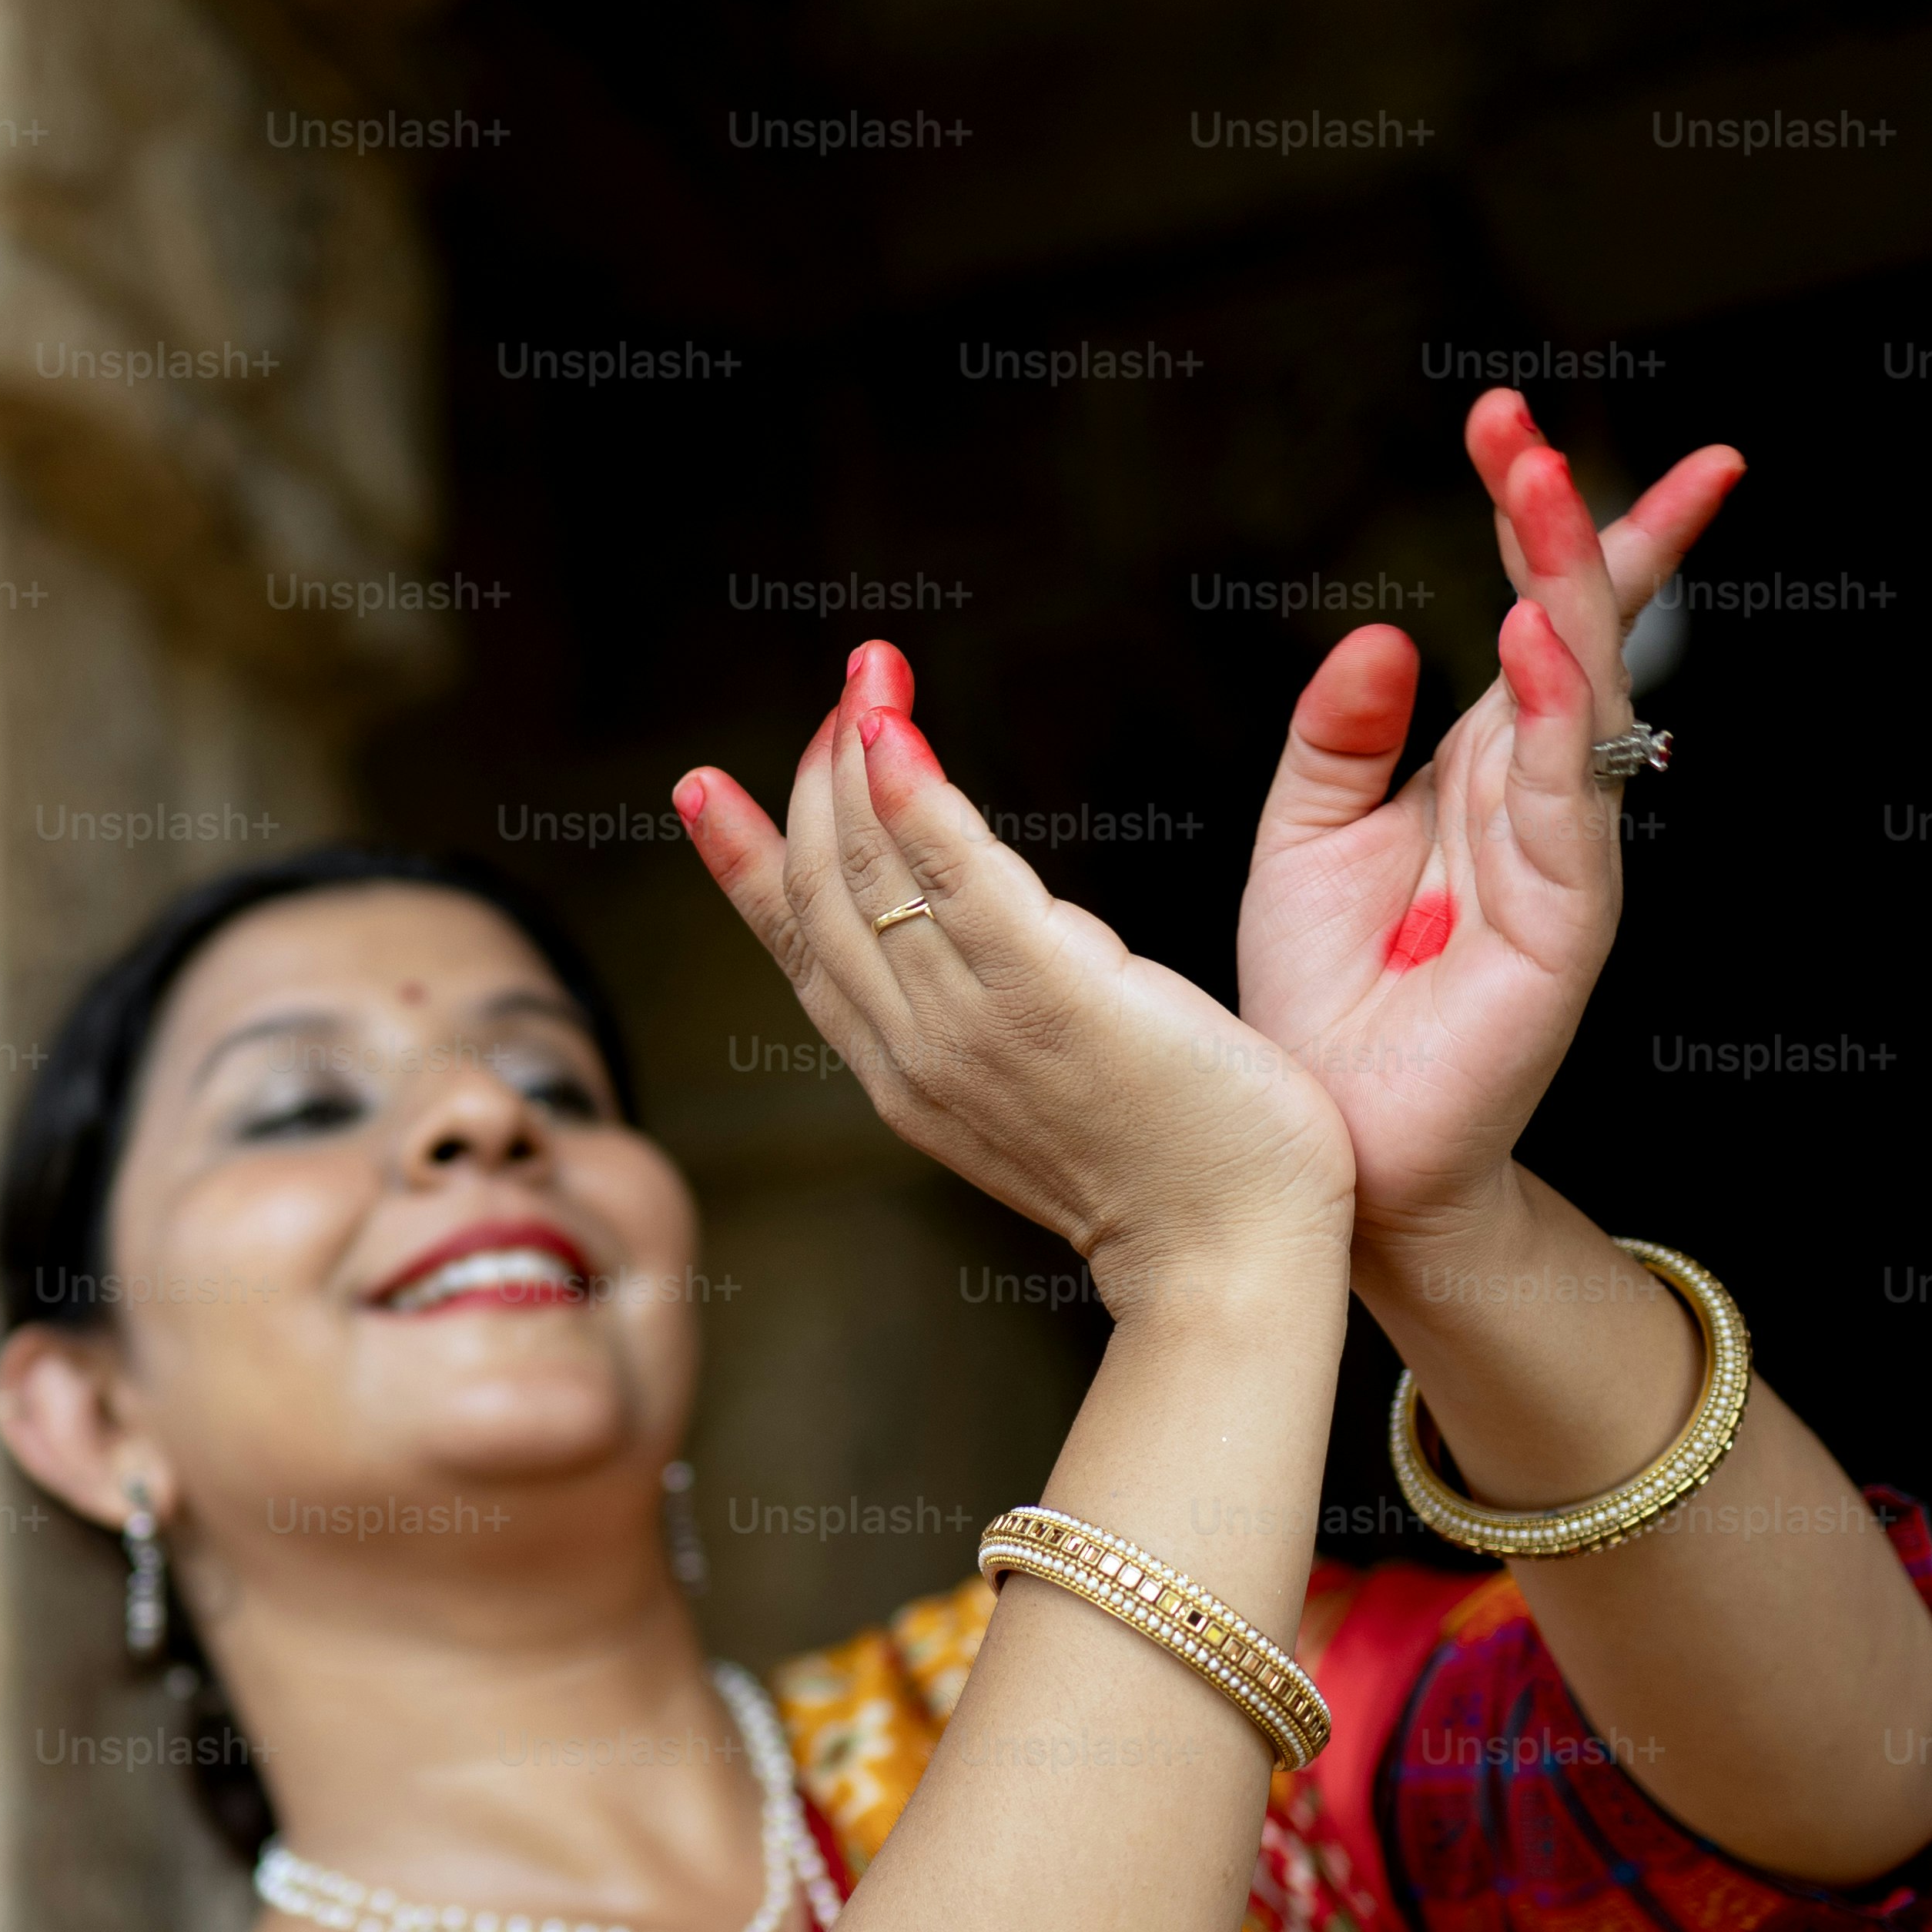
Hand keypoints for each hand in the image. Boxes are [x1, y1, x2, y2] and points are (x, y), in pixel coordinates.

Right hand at [680, 645, 1353, 1310]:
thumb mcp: (1044, 1082)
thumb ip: (995, 1008)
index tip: (702, 789)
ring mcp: (974, 1026)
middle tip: (847, 686)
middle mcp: (914, 1051)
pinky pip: (958, 881)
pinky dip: (914, 798)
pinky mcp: (1049, 997)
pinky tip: (893, 731)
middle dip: (813, 778)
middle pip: (823, 893)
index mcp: (905, 1076)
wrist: (1228, 1255)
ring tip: (869, 676)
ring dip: (857, 757)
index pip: (798, 949)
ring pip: (873, 873)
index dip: (743, 864)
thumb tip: (987, 922)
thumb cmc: (1167, 1165)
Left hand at [1236, 392, 1741, 1257]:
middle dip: (1558, 524)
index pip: (1535, 619)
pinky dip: (1559, 717)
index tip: (1522, 424)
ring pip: (1583, 693)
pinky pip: (1568, 800)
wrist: (1328, 1146)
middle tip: (1520, 428)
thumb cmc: (1321, 1000)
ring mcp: (1561, 854)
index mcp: (1478, 765)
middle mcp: (1535, 795)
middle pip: (1574, 630)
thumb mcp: (1306, 838)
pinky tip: (1539, 643)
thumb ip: (1341, 736)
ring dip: (1564, 586)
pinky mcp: (1564, 923)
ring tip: (1535, 488)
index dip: (1544, 526)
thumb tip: (1385, 634)